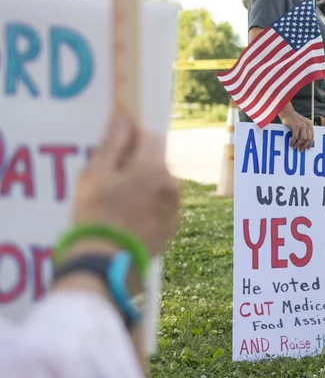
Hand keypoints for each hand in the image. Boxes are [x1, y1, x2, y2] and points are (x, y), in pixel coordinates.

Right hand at [74, 115, 179, 257]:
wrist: (106, 261)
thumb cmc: (96, 213)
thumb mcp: (96, 173)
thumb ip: (114, 142)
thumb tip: (124, 116)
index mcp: (155, 167)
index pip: (150, 136)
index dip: (132, 139)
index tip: (115, 153)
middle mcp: (172, 184)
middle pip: (156, 161)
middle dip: (137, 165)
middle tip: (111, 183)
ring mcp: (175, 206)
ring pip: (160, 183)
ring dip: (145, 186)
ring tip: (118, 204)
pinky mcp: (173, 226)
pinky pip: (162, 205)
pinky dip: (150, 205)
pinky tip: (129, 218)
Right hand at [279, 108, 313, 150]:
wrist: (287, 112)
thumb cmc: (293, 119)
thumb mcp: (301, 123)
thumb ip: (304, 130)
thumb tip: (304, 141)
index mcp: (310, 124)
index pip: (312, 136)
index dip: (310, 143)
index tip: (307, 148)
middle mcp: (307, 125)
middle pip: (308, 138)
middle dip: (304, 145)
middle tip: (300, 149)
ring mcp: (301, 125)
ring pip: (303, 139)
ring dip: (298, 144)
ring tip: (294, 147)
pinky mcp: (295, 126)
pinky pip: (295, 137)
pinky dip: (293, 142)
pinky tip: (291, 143)